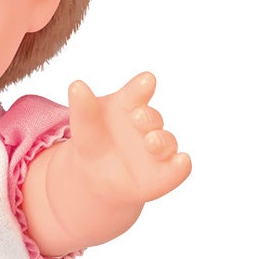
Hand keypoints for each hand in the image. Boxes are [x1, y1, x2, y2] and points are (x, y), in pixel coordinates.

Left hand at [68, 72, 190, 205]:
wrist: (95, 177)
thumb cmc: (94, 143)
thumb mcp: (84, 127)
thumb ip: (83, 109)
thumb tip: (76, 85)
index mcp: (131, 105)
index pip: (137, 93)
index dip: (141, 87)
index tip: (146, 81)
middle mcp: (149, 125)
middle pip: (152, 118)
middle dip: (147, 117)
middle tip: (137, 116)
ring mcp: (158, 149)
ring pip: (166, 142)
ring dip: (161, 141)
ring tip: (151, 141)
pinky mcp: (165, 174)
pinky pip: (177, 169)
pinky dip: (181, 165)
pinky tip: (182, 160)